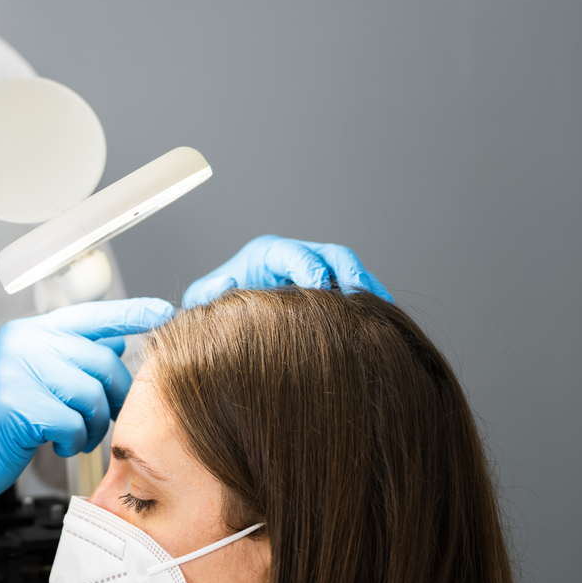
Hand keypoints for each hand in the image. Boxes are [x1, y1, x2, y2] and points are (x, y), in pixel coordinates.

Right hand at [0, 298, 174, 519]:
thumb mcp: (30, 379)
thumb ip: (69, 358)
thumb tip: (117, 342)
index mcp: (29, 332)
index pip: (91, 314)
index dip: (130, 313)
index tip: (162, 311)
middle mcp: (23, 343)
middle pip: (102, 360)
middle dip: (114, 397)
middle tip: (102, 421)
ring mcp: (17, 372)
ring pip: (91, 394)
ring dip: (93, 425)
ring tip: (74, 437)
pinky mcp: (17, 406)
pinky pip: (73, 422)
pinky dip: (73, 440)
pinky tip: (58, 446)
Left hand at [183, 234, 390, 307]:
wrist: (226, 330)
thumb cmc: (213, 313)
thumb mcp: (201, 303)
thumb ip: (207, 294)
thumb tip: (229, 281)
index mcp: (266, 253)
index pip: (292, 252)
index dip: (308, 267)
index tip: (318, 289)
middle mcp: (295, 257)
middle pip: (331, 254)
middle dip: (348, 273)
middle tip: (359, 299)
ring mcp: (316, 273)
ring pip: (349, 271)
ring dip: (366, 288)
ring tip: (380, 312)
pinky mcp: (329, 291)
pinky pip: (354, 291)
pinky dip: (368, 303)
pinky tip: (380, 324)